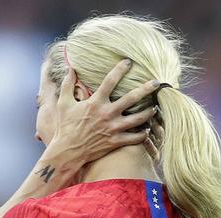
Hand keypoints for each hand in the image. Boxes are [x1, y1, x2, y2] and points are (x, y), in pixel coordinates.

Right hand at [36, 59, 160, 185]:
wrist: (68, 152)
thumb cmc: (65, 127)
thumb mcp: (63, 104)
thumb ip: (67, 85)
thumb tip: (71, 69)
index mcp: (95, 102)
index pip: (110, 81)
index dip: (120, 69)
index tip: (129, 62)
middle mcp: (107, 114)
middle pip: (132, 98)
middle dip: (146, 89)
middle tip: (157, 82)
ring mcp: (113, 128)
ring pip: (138, 119)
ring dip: (149, 112)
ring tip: (155, 107)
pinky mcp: (115, 142)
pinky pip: (135, 138)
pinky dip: (143, 134)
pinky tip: (146, 129)